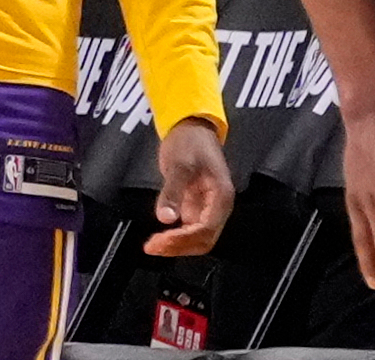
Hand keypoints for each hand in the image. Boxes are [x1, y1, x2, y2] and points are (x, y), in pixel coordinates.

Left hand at [145, 117, 234, 256]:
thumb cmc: (189, 143)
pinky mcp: (197, 205)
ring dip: (177, 244)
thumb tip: (166, 218)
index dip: (183, 240)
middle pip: (204, 239)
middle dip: (179, 246)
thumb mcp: (179, 164)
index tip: (160, 242)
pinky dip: (176, 235)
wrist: (191, 128)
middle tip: (153, 247)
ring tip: (153, 245)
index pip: (206, 229)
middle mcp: (218, 207)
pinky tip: (160, 236)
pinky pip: (190, 228)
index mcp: (221, 197)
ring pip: (197, 237)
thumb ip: (172, 192)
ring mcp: (208, 207)